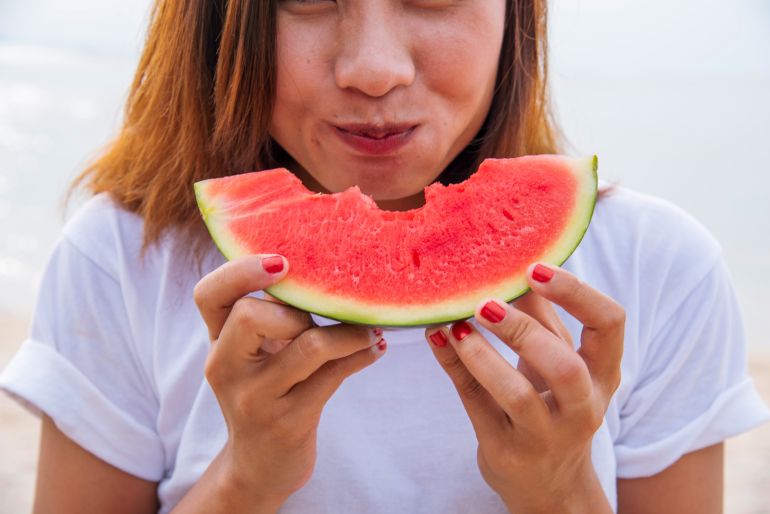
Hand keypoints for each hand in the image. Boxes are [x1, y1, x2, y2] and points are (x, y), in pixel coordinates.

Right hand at [193, 255, 385, 508]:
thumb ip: (270, 314)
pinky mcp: (287, 423)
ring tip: (368, 331)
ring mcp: (255, 399)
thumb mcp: (254, 354)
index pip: (208, 295)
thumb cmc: (266, 393)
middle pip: (251, 314)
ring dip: (348, 333)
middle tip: (320, 321)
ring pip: (307, 345)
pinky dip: (360, 355)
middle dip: (298, 310)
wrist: (260, 466)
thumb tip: (322, 266)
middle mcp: (225, 369)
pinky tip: (375, 349)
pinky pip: (333, 375)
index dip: (240, 271)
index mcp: (217, 343)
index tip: (282, 262)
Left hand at [425, 263, 623, 512]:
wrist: (549, 486)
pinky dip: (453, 366)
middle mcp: (581, 408)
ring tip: (457, 325)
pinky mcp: (506, 450)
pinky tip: (437, 337)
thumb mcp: (557, 363)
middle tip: (485, 302)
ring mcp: (544, 436)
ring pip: (516, 395)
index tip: (534, 269)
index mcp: (602, 375)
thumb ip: (541, 317)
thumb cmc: (553, 407)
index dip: (576, 292)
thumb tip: (512, 262)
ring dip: (482, 355)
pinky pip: (475, 404)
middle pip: (564, 367)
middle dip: (523, 330)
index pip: (610, 324)